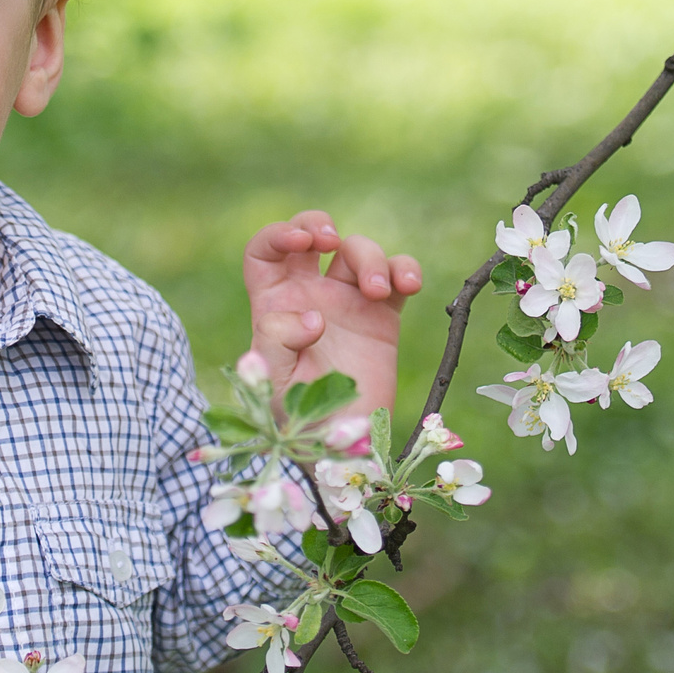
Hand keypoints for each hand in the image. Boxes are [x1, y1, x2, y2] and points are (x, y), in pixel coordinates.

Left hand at [243, 210, 423, 425]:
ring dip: (370, 258)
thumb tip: (312, 317)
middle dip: (319, 224)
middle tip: (331, 241)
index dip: (277, 234)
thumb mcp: (273, 381)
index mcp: (275, 304)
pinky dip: (405, 269)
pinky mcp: (383, 315)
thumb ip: (277, 342)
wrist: (344, 448)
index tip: (300, 242)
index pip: (264, 251)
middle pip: (310, 234)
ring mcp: (348, 302)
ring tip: (378, 291)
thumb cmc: (298, 417)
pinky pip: (397, 275)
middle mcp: (310, 295)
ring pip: (358, 251)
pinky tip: (408, 286)